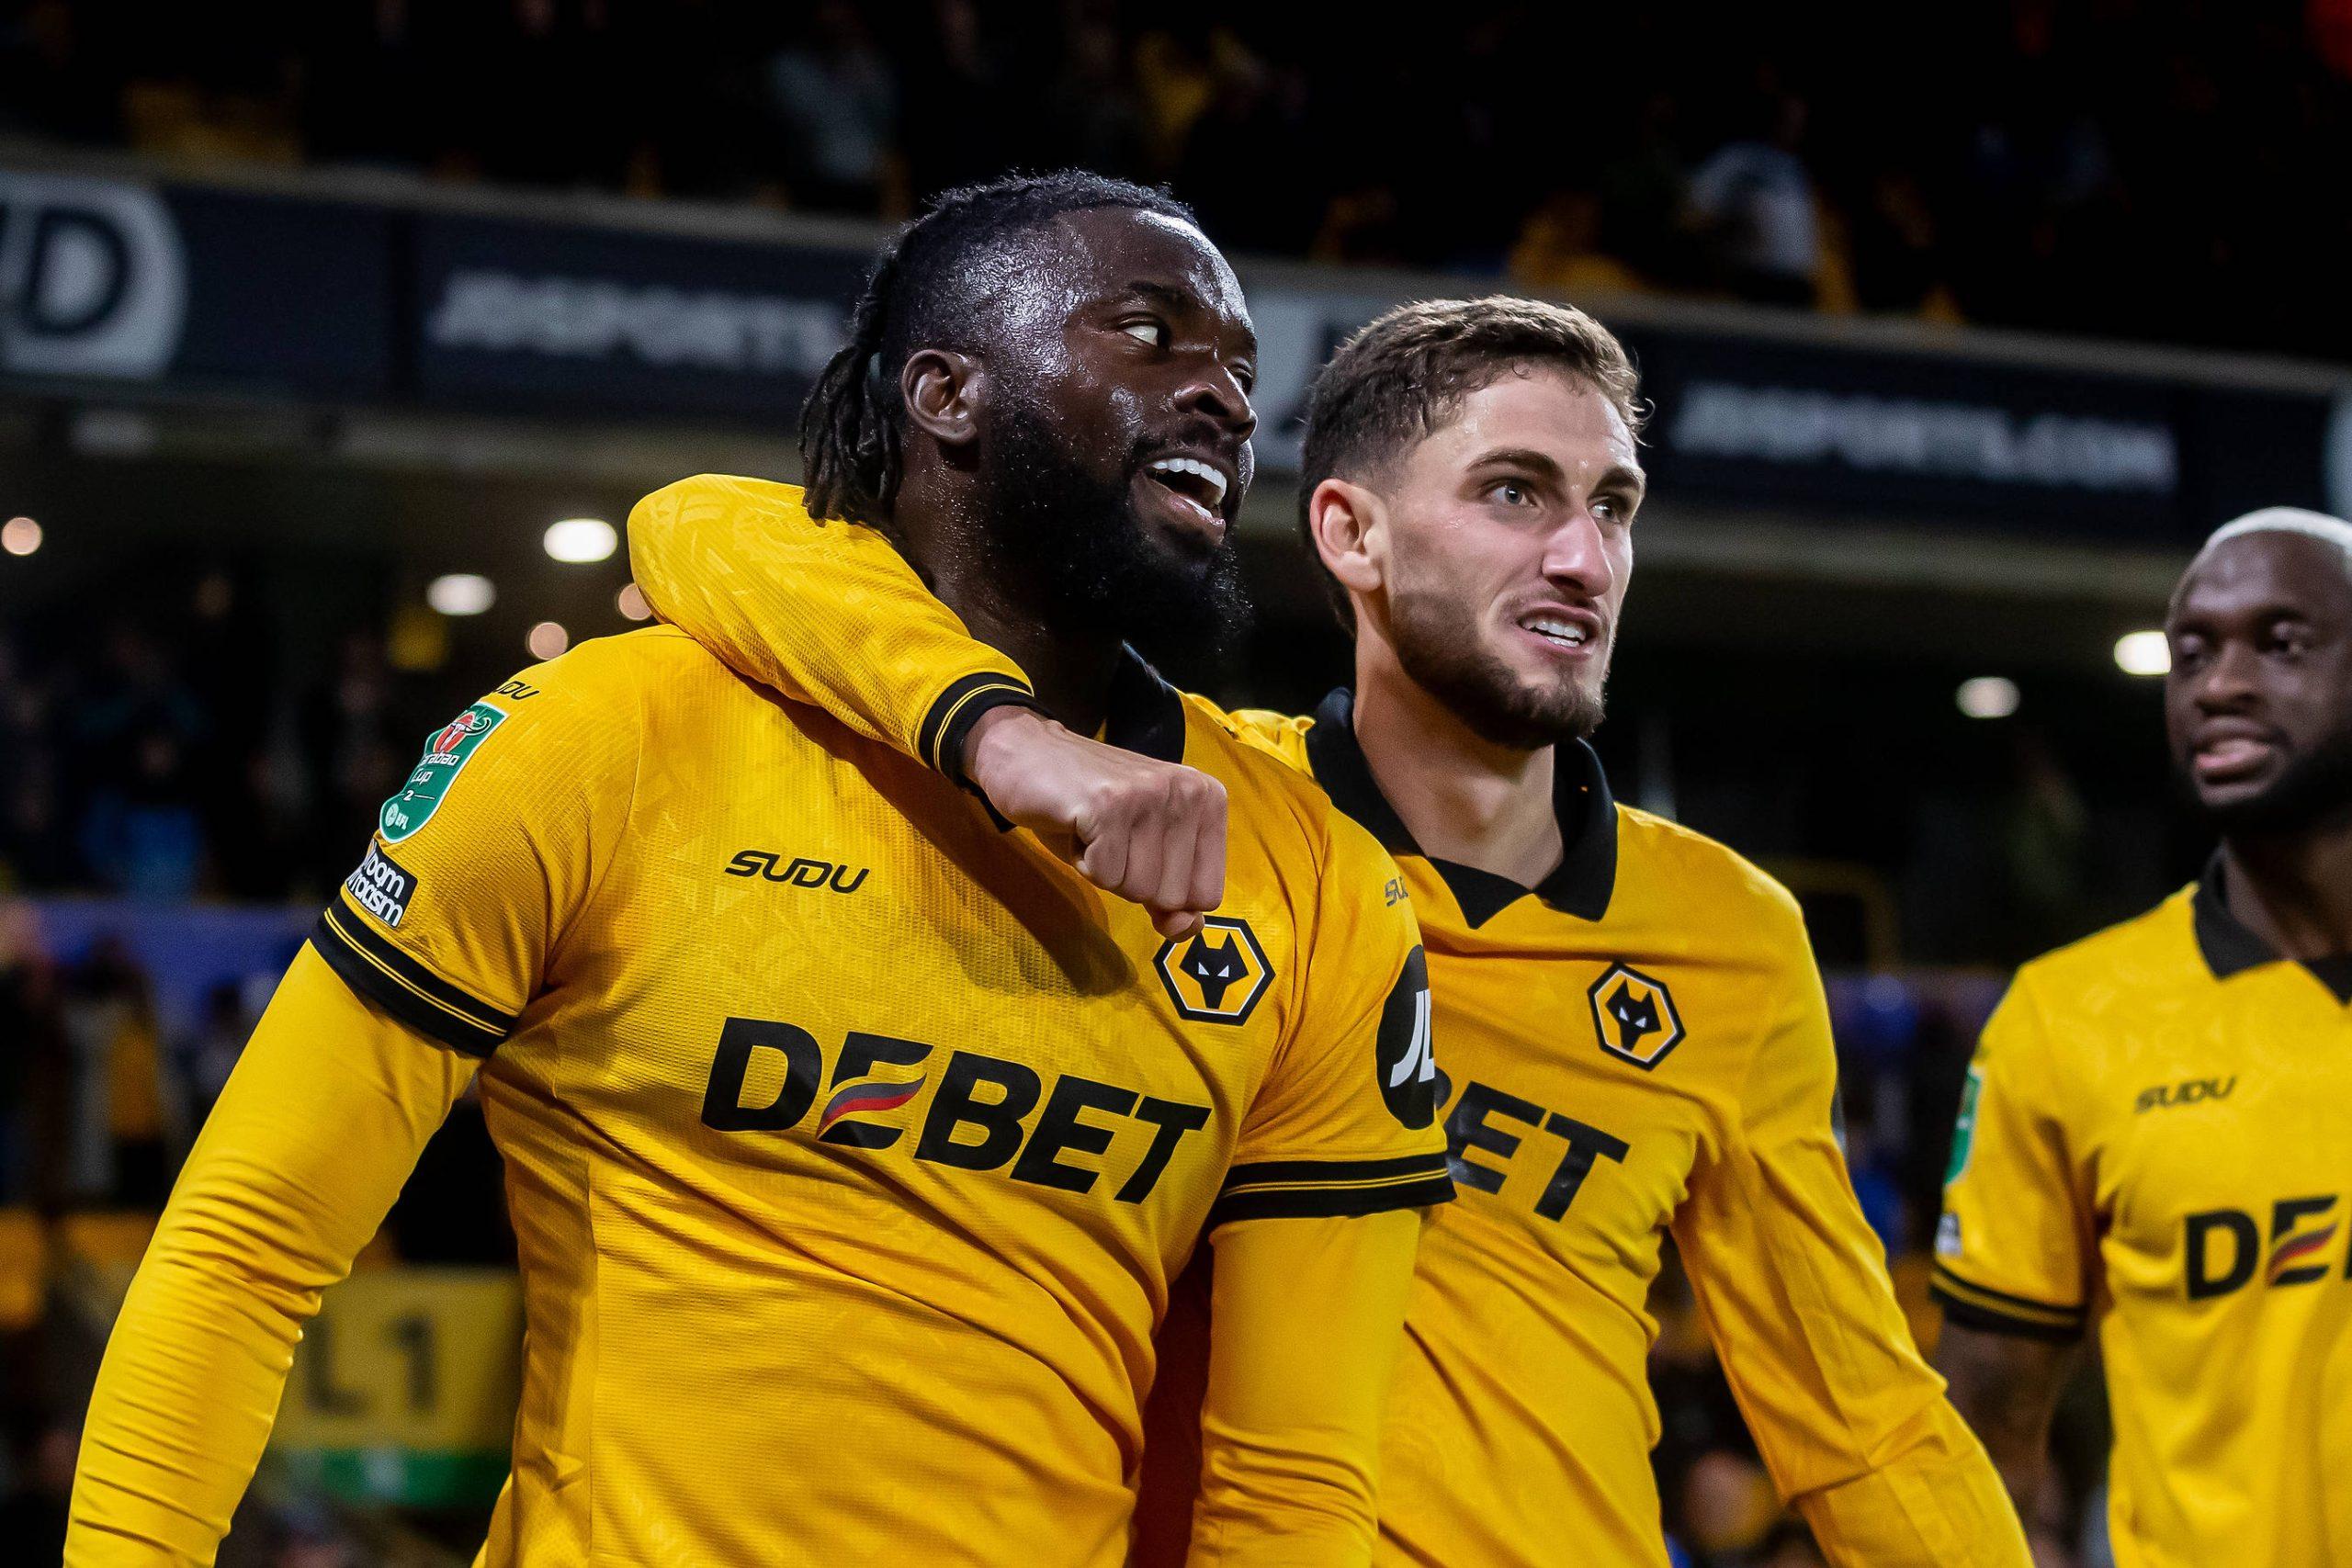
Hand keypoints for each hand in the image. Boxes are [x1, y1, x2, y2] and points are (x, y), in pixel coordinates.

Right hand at [963, 706, 1226, 939]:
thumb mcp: (1144, 855)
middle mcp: (1189, 792)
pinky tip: (1076, 826)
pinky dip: (1081, 862)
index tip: (1139, 851)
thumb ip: (1174, 897)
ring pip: (1137, 890)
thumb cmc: (1090, 810)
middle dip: (1132, 881)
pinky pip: (1103, 876)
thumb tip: (1188, 928)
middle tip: (1111, 837)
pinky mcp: (1108, 804)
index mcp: (1209, 800)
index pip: (1207, 894)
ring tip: (1094, 829)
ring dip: (1105, 871)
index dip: (1164, 892)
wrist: (1027, 755)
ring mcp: (1149, 795)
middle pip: (1172, 897)